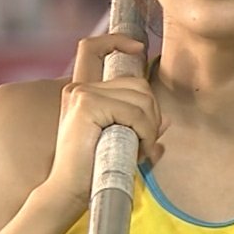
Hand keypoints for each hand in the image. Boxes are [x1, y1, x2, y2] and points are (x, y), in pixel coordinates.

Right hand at [41, 33, 167, 217]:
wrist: (69, 193)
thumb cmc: (93, 172)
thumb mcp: (120, 142)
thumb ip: (139, 126)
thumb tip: (165, 120)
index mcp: (80, 92)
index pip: (91, 48)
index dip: (116, 40)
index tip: (139, 48)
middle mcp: (78, 88)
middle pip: (137, 82)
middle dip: (152, 111)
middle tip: (147, 141)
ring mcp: (82, 94)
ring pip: (140, 98)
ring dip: (150, 126)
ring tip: (142, 150)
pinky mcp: (87, 106)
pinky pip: (135, 112)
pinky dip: (146, 132)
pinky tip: (139, 151)